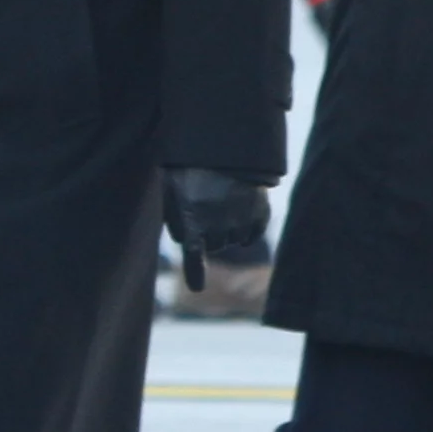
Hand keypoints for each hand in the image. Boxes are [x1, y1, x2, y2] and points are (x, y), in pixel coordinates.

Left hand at [159, 166, 274, 288]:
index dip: (195, 272)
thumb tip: (187, 244)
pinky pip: (251, 236)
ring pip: (233, 241)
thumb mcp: (172, 188)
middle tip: (204, 208)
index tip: (197, 288)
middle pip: (214, 246)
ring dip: (226, 230)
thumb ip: (176, 218)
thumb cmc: (191, 167)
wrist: (225, 143)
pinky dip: (246, 230)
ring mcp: (241, 219)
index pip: (194, 253)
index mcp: (192, 216)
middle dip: (208, 234)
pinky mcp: (260, 213)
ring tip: (221, 203)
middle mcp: (218, 222)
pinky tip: (239, 212)